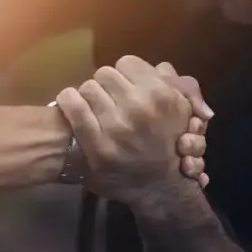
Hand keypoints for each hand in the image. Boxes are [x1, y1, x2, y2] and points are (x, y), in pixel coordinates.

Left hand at [56, 56, 203, 203]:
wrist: (159, 188)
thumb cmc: (169, 146)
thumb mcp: (183, 112)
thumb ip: (176, 84)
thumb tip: (160, 68)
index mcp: (162, 95)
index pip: (128, 63)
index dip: (125, 75)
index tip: (125, 89)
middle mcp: (141, 108)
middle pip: (106, 73)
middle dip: (106, 86)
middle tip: (108, 100)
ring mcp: (118, 127)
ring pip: (88, 87)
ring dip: (88, 97)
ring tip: (93, 109)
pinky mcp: (97, 144)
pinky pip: (73, 105)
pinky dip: (68, 102)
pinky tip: (72, 107)